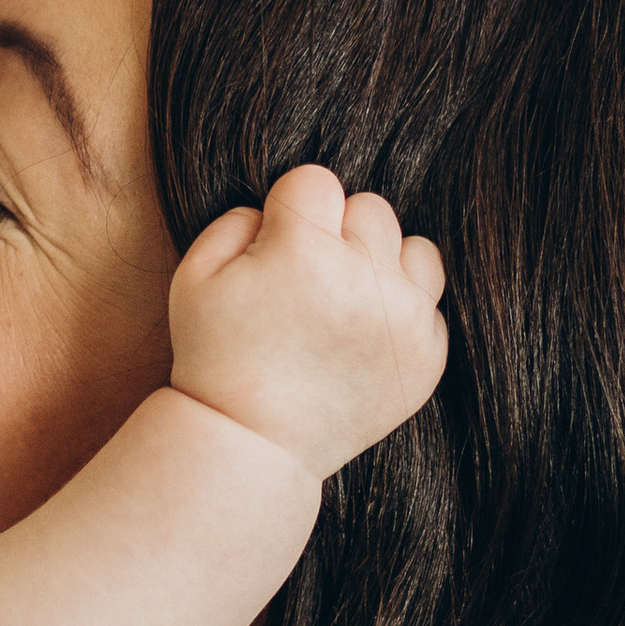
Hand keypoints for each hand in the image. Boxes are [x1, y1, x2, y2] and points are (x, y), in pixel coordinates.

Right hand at [167, 166, 446, 484]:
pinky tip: (362, 338)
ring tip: (346, 302)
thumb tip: (282, 208)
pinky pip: (430, 304)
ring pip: (415, 250)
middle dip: (339, 235)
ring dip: (384, 266)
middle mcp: (365, 279)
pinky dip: (401, 314)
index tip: (277, 251)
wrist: (253, 443)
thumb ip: (236, 219)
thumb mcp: (194, 276)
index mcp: (304, 251)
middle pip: (371, 209)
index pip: (316, 181)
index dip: (291, 212)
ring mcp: (404, 321)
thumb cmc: (215, 357)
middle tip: (308, 283)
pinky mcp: (428, 357)